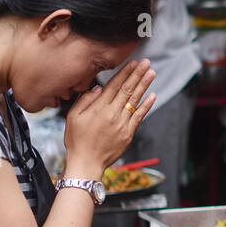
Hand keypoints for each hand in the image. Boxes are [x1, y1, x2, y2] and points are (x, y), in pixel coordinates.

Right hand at [63, 59, 155, 173]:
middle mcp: (112, 114)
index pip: (114, 85)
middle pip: (127, 90)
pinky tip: (152, 95)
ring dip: (144, 86)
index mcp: (99, 108)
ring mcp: (122, 124)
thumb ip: (85, 100)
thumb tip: (98, 88)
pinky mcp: (128, 134)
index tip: (133, 63)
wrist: (86, 163)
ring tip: (151, 73)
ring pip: (135, 101)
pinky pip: (139, 117)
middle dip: (137, 74)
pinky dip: (146, 106)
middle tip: (146, 63)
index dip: (125, 73)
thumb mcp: (73, 117)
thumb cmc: (77, 141)